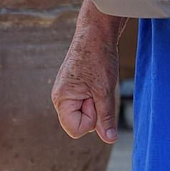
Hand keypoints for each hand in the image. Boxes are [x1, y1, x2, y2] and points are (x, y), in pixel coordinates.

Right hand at [52, 23, 120, 143]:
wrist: (97, 32)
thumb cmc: (98, 58)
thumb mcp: (105, 91)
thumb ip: (106, 117)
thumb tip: (109, 138)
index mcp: (61, 99)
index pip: (76, 130)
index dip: (91, 119)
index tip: (94, 97)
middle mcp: (60, 97)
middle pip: (81, 123)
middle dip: (94, 110)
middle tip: (97, 87)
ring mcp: (67, 92)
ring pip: (86, 113)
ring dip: (96, 102)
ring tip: (97, 82)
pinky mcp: (75, 87)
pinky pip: (87, 102)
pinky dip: (95, 96)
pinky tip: (97, 80)